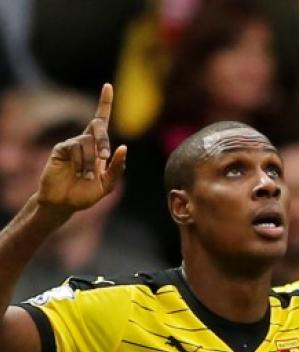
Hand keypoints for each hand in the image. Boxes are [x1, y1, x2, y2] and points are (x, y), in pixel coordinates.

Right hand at [36, 83, 126, 214]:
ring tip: (84, 177)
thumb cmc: (84, 194)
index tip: (108, 86)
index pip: (102, 121)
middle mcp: (85, 142)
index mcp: (98, 149)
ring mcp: (72, 144)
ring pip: (87, 142)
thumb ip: (117, 168)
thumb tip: (124, 147)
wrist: (63, 204)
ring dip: (88, 163)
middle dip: (103, 140)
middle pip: (98, 126)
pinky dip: (79, 162)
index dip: (105, 103)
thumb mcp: (107, 184)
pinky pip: (74, 147)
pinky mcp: (60, 149)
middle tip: (104, 156)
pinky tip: (77, 173)